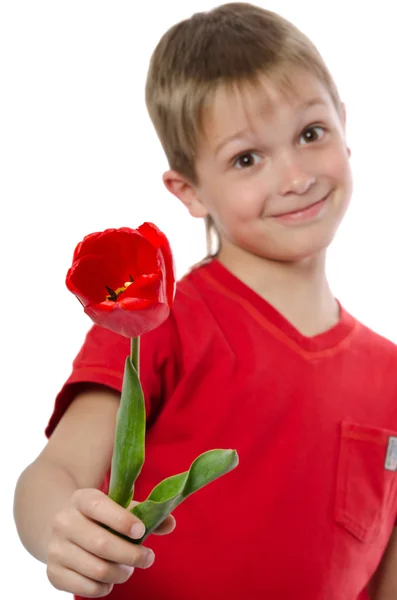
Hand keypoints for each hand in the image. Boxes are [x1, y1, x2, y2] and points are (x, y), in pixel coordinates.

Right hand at [46, 488, 175, 597]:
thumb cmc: (100, 518)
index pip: (101, 507)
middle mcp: (63, 521)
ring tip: (129, 568)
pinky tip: (110, 578)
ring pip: (96, 569)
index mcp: (81, 499)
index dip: (123, 520)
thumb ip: (145, 513)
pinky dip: (105, 587)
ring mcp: (55, 548)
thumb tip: (170, 523)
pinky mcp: (53, 573)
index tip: (141, 531)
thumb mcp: (119, 507)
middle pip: (101, 544)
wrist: (64, 529)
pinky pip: (86, 588)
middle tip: (148, 558)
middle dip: (131, 555)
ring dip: (121, 573)